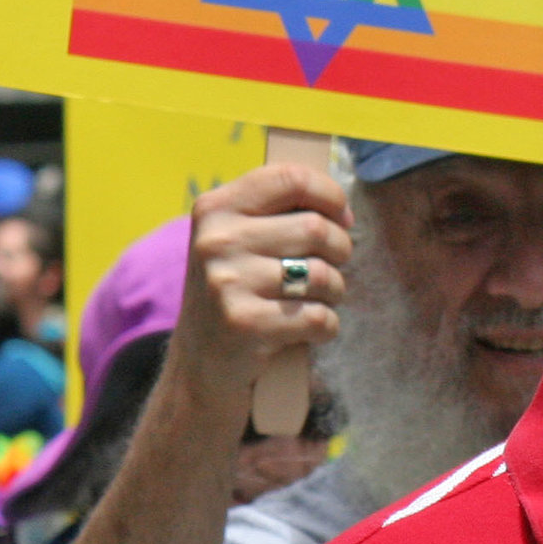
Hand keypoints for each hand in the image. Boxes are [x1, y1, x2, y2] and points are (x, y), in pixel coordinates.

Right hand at [168, 164, 353, 428]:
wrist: (200, 366)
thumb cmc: (237, 293)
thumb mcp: (238, 242)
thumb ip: (278, 213)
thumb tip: (341, 208)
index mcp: (216, 208)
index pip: (290, 177)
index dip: (330, 194)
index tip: (342, 216)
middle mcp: (216, 241)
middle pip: (317, 228)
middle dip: (340, 250)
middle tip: (330, 267)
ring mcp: (226, 283)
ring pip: (323, 274)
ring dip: (335, 291)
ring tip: (317, 299)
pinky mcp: (244, 324)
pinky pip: (320, 317)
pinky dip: (327, 326)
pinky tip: (309, 330)